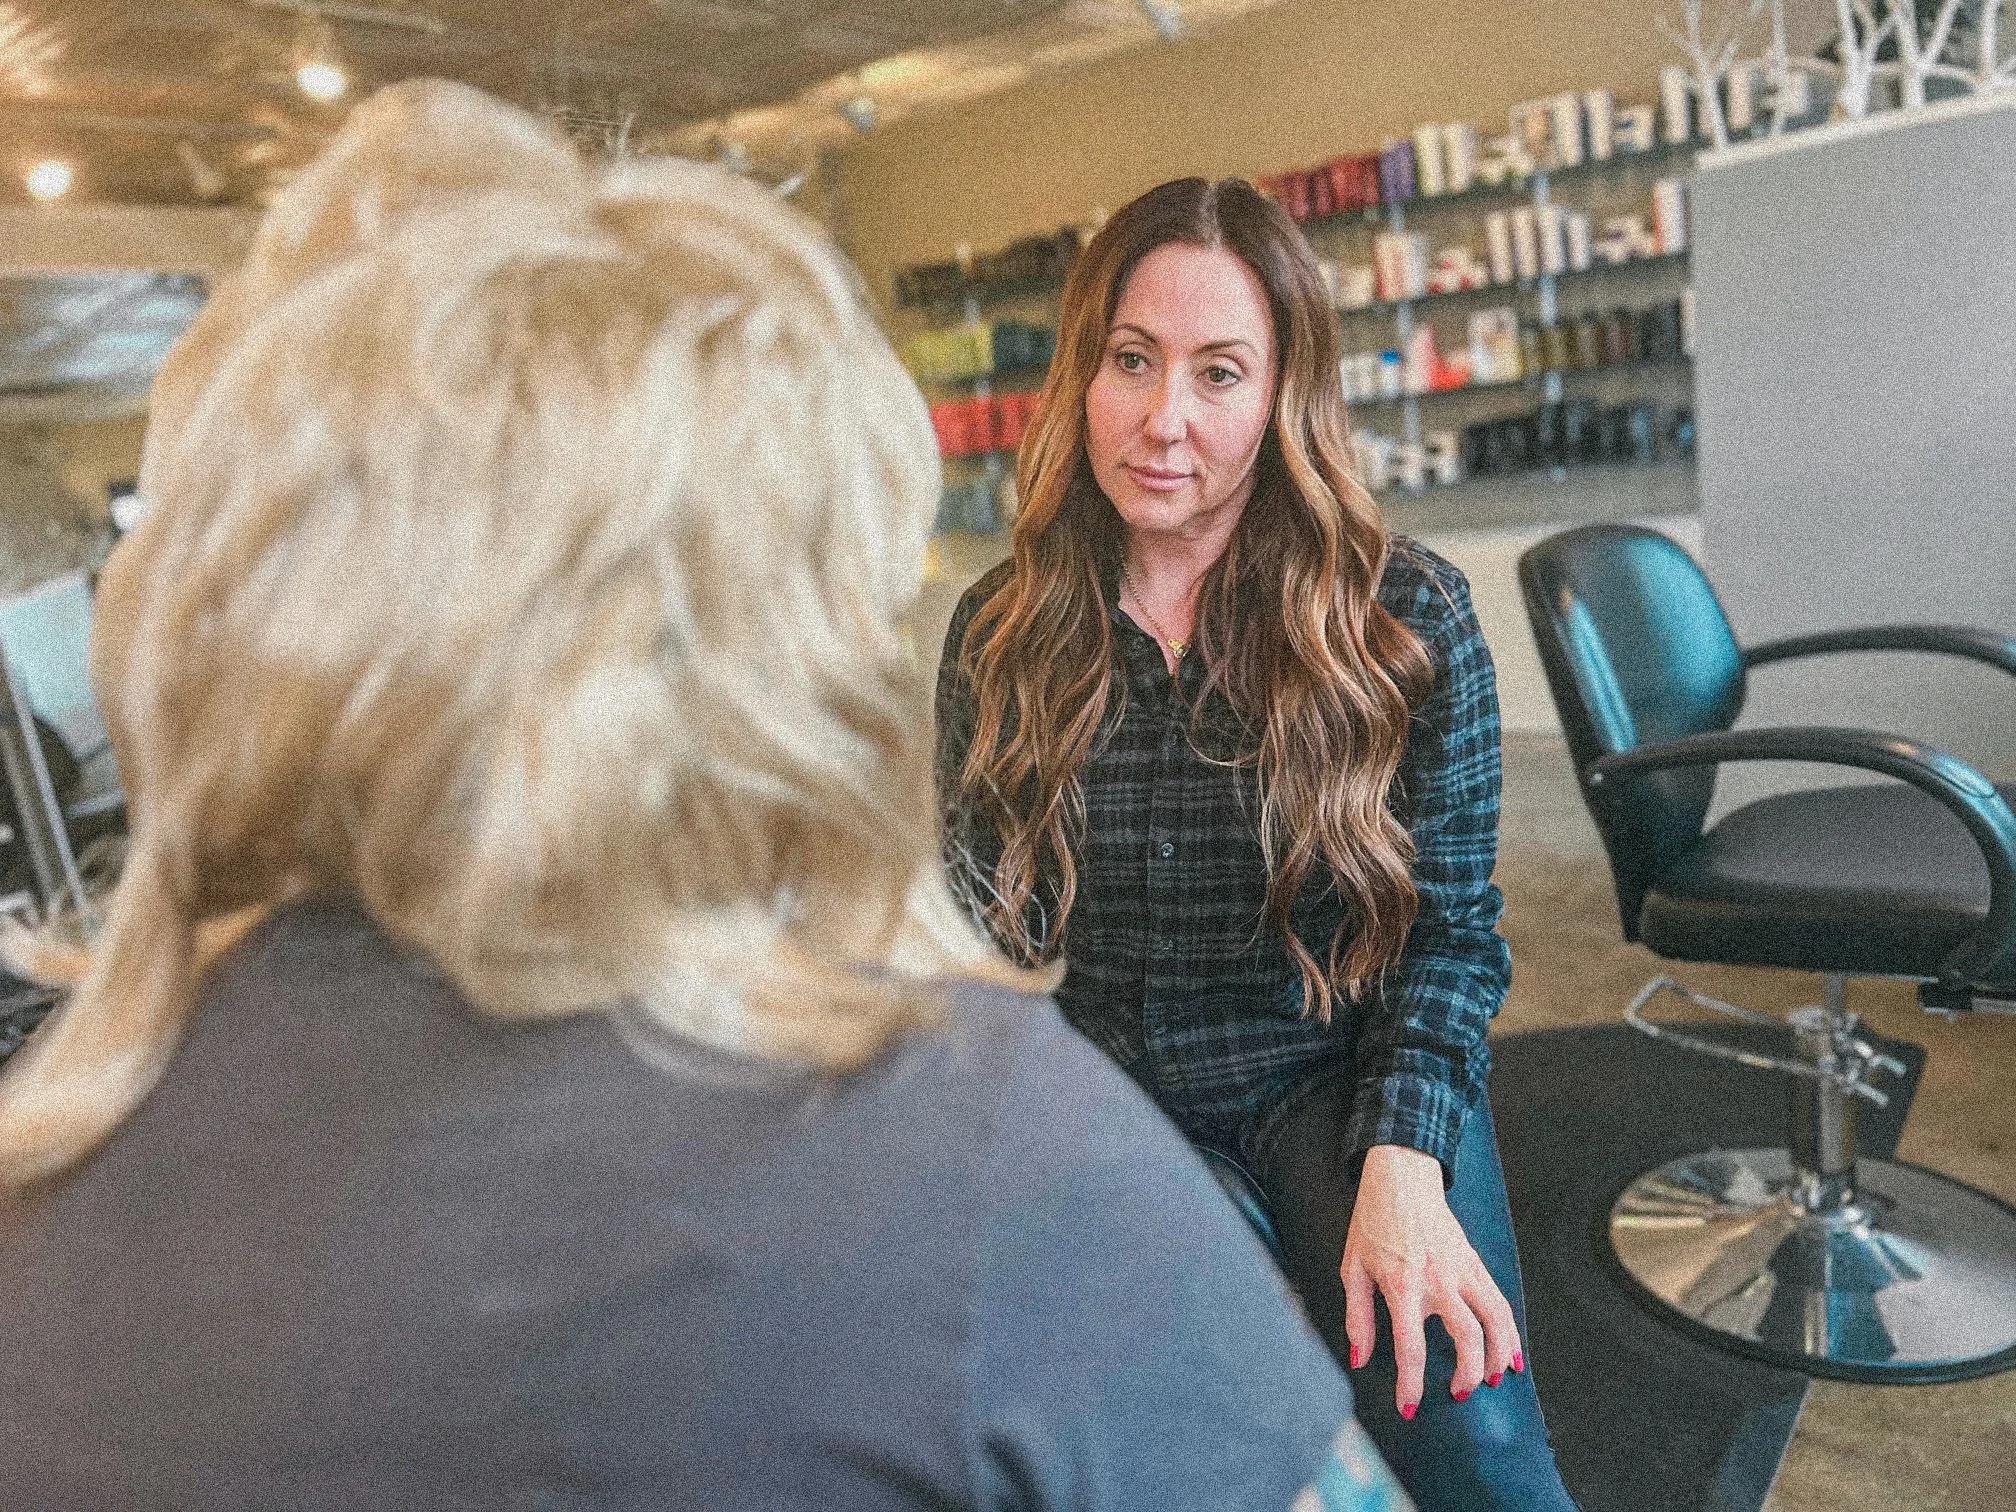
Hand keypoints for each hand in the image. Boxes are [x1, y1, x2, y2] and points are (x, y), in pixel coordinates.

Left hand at [1340, 1143, 1521, 1418]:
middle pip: (1467, 1336)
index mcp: (1402, 1284)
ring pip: (1496, 1319)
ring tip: (1494, 1380)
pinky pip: (1500, 1301)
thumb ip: (1357, 1316)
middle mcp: (1438, 1279)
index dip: (1411, 1384)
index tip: (1409, 1408)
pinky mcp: (1474, 1262)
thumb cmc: (1372, 1223)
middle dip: (1468, 1373)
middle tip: (1459, 1394)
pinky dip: (1510, 1330)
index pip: (1411, 1346)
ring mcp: (1461, 1269)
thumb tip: (1360, 1359)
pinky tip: (1511, 1353)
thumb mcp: (1352, 1268)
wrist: (1401, 1179)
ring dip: (1500, 1355)